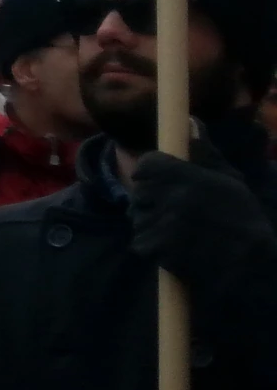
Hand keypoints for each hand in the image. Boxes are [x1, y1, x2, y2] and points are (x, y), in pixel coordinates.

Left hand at [127, 151, 276, 310]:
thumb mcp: (229, 180)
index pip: (146, 164)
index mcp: (185, 176)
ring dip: (151, 223)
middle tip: (173, 211)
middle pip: (139, 191)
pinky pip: (141, 242)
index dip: (152, 173)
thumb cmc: (244, 221)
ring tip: (178, 231)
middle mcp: (170, 197)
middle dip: (151, 199)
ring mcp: (161, 223)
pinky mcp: (157, 249)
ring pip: (138, 217)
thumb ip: (204, 151)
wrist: (252, 268)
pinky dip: (152, 247)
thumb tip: (190, 121)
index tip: (163, 182)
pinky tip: (174, 249)